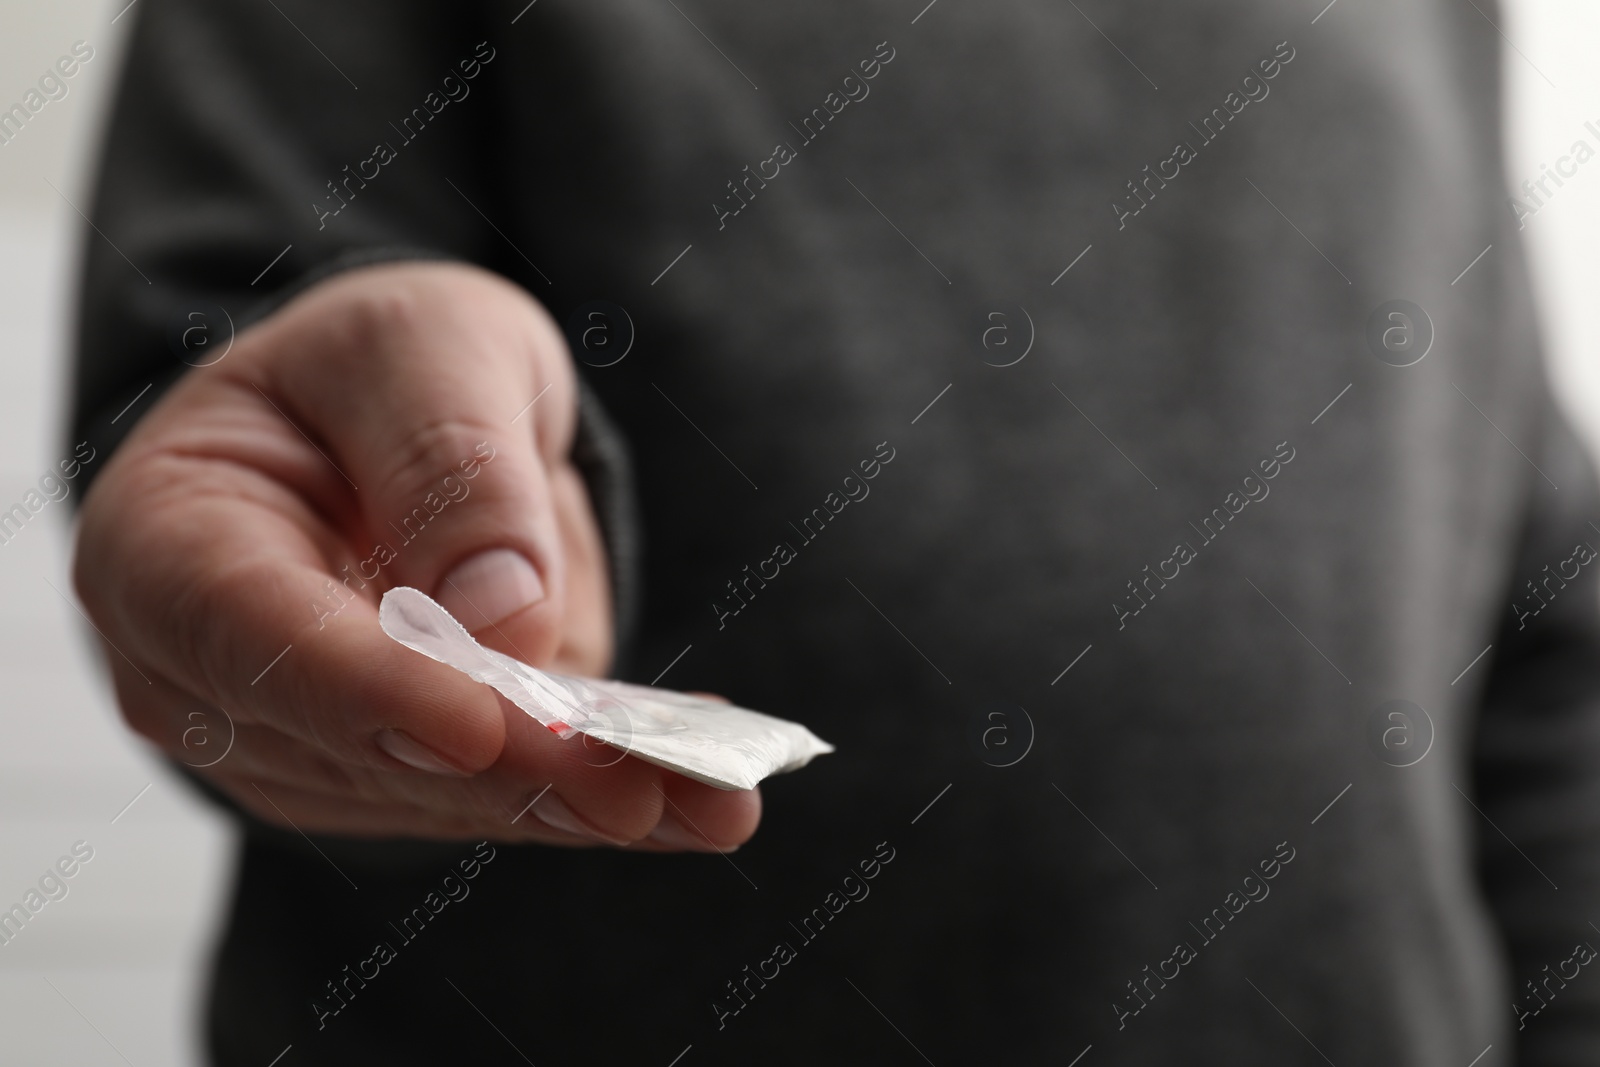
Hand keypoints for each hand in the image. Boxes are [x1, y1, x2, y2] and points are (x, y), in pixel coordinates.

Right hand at [73, 261, 758, 849]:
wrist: (389, 422)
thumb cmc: (382, 366)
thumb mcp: (424, 344)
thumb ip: (451, 457)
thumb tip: (499, 615)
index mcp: (170, 543)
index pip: (255, 636)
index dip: (371, 690)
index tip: (484, 725)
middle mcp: (215, 675)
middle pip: (365, 746)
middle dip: (516, 772)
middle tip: (649, 786)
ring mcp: (302, 743)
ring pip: (449, 797)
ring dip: (584, 802)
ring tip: (715, 798)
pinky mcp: (396, 775)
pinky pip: (502, 795)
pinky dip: (602, 790)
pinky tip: (703, 791)